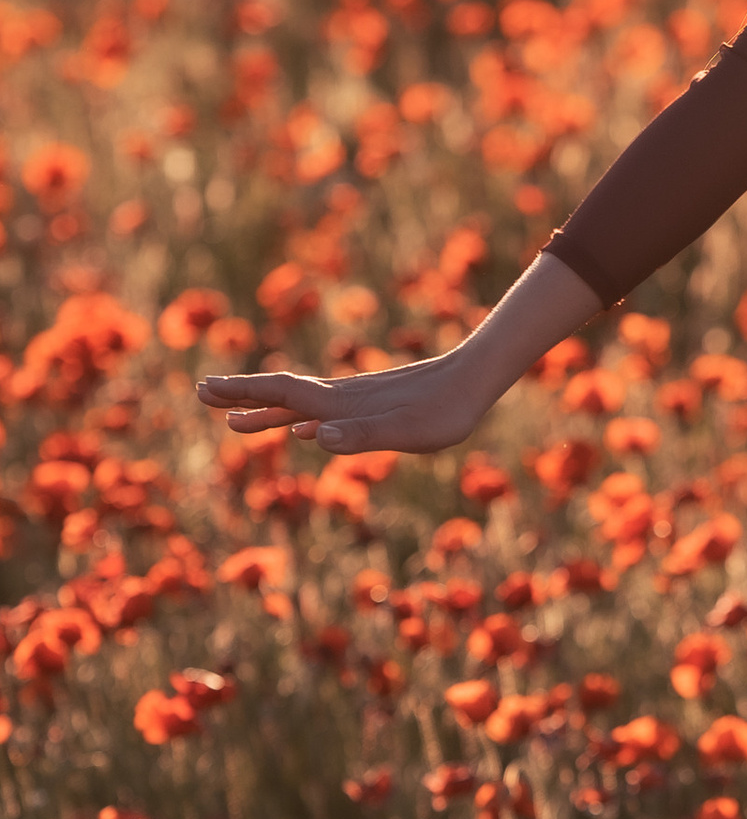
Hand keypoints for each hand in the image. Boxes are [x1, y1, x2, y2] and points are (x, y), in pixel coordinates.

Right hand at [197, 345, 499, 458]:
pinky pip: (324, 413)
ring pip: (298, 404)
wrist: (474, 381)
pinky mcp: (372, 407)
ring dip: (264, 411)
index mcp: (339, 403)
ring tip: (232, 421)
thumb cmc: (444, 411)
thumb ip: (360, 435)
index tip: (203, 388)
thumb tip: (313, 437)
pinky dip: (299, 419)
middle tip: (200, 392)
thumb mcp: (405, 431)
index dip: (242, 393)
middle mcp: (339, 398)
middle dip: (240, 395)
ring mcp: (354, 401)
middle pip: (280, 393)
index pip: (280, 393)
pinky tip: (301, 430)